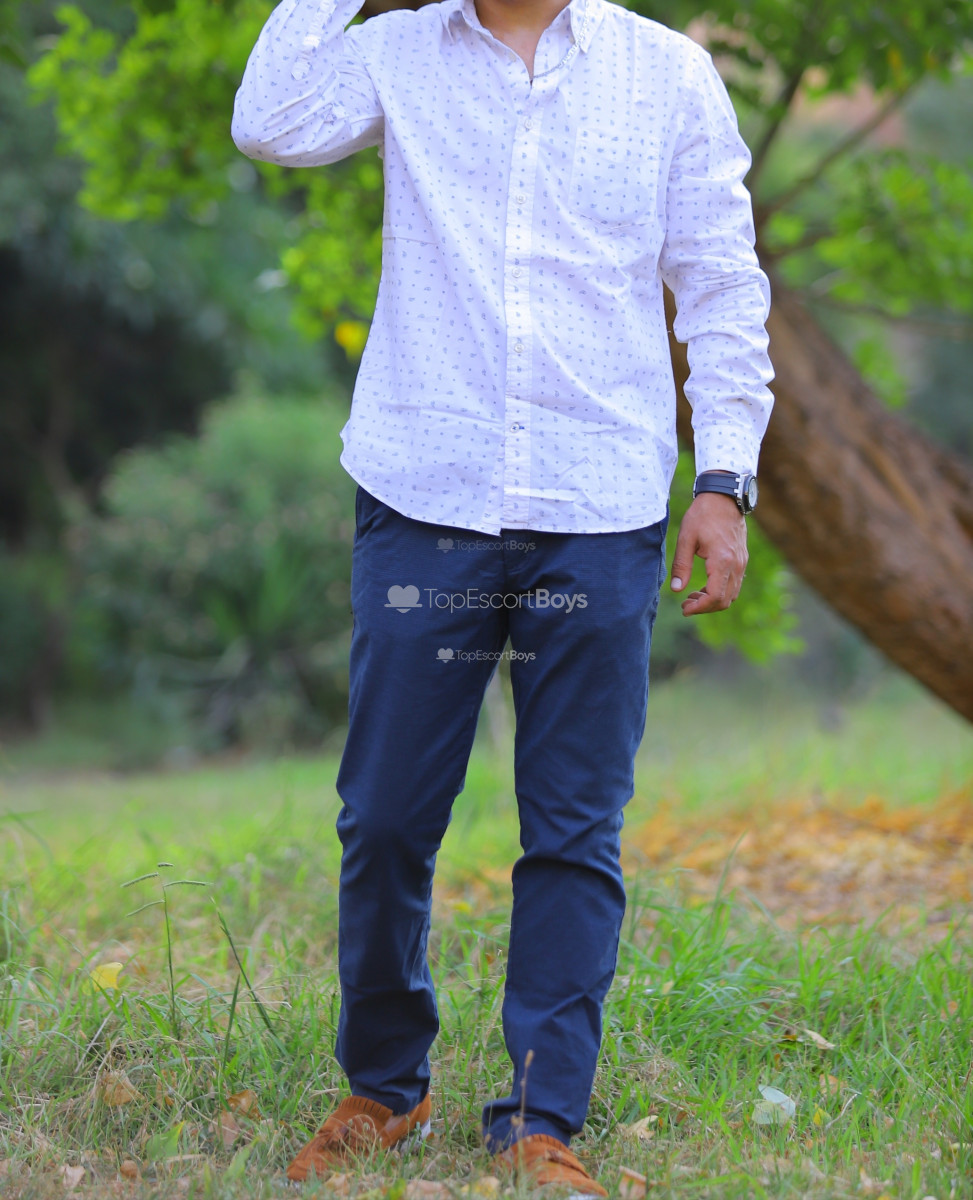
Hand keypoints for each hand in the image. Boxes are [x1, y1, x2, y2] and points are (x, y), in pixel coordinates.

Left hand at [670, 492, 747, 615]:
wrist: (724, 497)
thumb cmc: (703, 515)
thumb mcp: (686, 538)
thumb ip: (681, 565)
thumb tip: (676, 590)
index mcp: (722, 561)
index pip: (714, 597)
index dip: (699, 608)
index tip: (684, 609)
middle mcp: (736, 565)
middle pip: (725, 601)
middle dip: (704, 607)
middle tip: (685, 604)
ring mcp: (741, 563)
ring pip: (731, 595)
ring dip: (712, 601)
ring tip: (692, 596)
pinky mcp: (742, 559)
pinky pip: (734, 584)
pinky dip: (720, 592)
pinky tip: (704, 587)